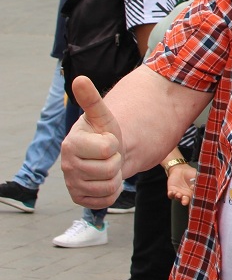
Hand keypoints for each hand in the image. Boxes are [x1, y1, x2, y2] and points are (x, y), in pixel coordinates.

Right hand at [60, 76, 124, 207]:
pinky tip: (105, 180)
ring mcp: (72, 184)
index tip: (107, 140)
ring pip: (109, 186)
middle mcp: (66, 166)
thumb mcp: (102, 115)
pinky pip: (105, 200)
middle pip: (110, 169)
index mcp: (71, 144)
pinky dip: (112, 192)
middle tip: (108, 155)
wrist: (104, 154)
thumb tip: (80, 78)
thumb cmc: (103, 133)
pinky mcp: (79, 199)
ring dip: (115, 176)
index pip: (108, 148)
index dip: (114, 144)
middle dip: (116, 161)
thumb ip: (91, 99)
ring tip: (107, 166)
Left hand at [166, 162, 198, 206]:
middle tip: (185, 201)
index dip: (195, 199)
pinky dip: (171, 195)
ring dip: (178, 198)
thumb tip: (208, 184)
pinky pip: (171, 195)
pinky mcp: (172, 191)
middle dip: (185, 202)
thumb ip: (202, 181)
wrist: (180, 169)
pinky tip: (172, 192)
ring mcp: (179, 194)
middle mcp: (186, 195)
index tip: (195, 197)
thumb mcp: (198, 176)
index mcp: (194, 192)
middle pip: (186, 201)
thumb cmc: (190, 173)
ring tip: (178, 194)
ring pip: (178, 199)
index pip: (195, 198)